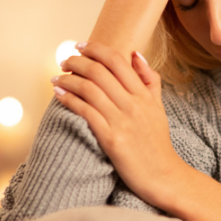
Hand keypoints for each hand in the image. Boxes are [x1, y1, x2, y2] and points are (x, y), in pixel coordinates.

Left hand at [53, 42, 178, 206]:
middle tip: (64, 60)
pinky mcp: (111, 139)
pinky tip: (59, 94)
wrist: (163, 175)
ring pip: (90, 89)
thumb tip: (136, 54)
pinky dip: (69, 99)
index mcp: (144, 94)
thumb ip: (149, 80)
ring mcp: (122, 121)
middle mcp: (134, 104)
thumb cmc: (157, 142)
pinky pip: (86, 112)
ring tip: (57, 77)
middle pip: (100, 72)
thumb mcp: (158, 107)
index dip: (96, 49)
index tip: (81, 46)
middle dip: (77, 62)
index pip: (118, 61)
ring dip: (68, 79)